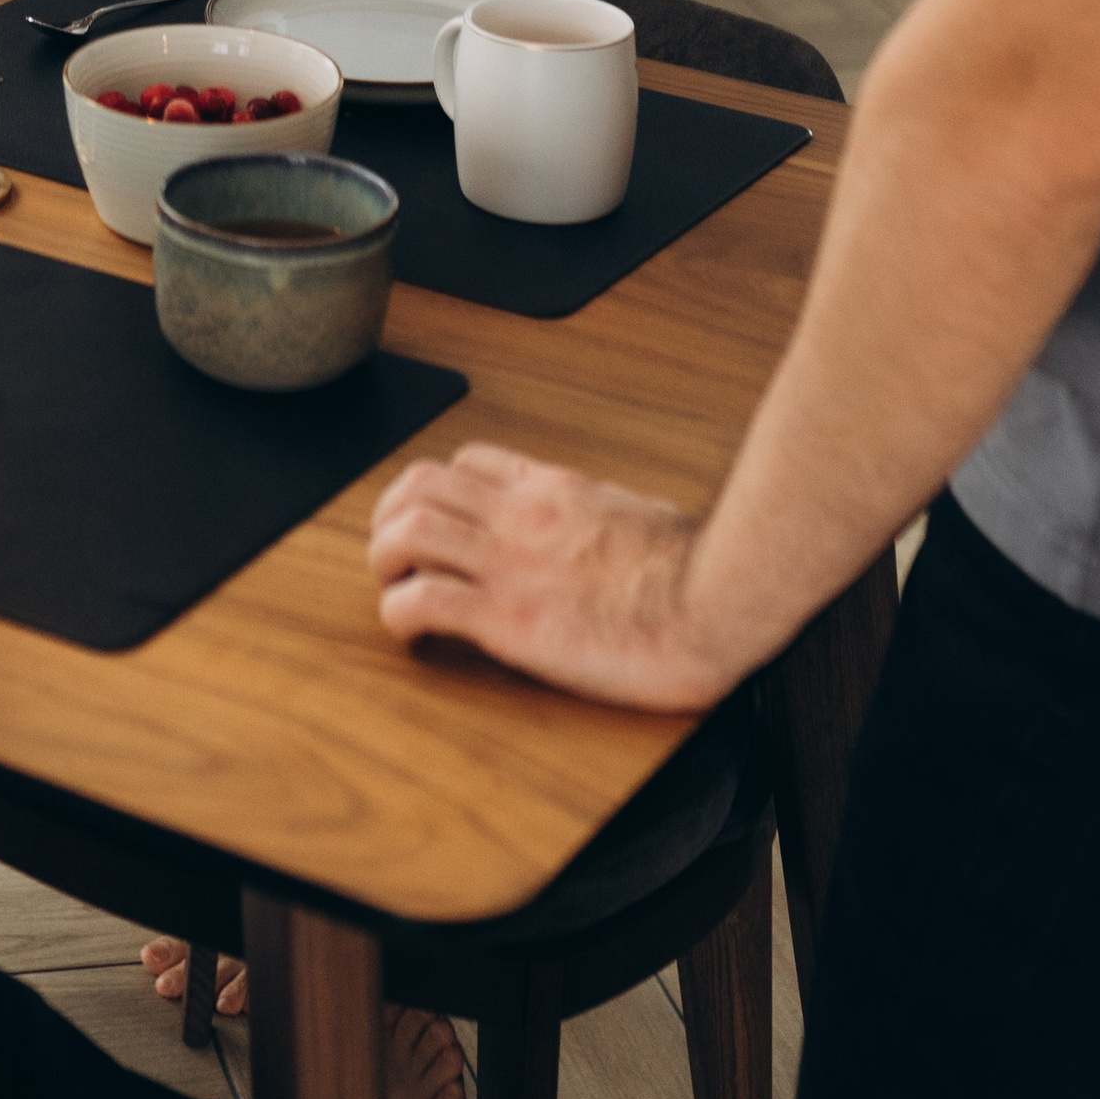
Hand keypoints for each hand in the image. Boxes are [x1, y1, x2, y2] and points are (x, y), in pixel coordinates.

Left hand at [368, 445, 734, 710]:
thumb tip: (621, 525)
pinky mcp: (508, 618)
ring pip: (406, 532)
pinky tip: (411, 635)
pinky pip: (423, 601)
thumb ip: (610, 516)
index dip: (436, 490)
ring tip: (394, 591)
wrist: (715, 601)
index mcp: (554, 491)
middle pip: (417, 486)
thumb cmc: (698, 569)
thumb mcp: (643, 516)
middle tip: (393, 556)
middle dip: (389, 518)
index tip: (435, 523)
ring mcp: (509, 563)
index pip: (469, 464)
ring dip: (384, 562)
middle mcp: (520, 516)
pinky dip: (399, 615)